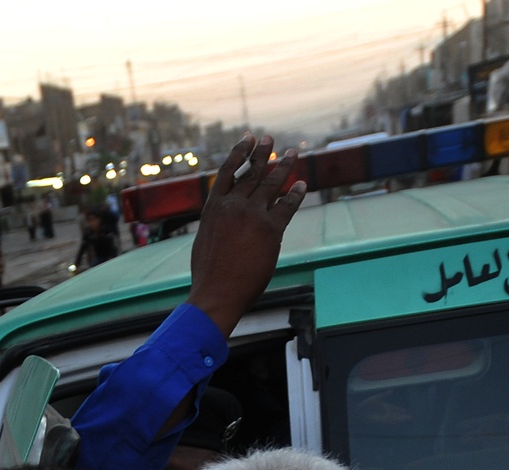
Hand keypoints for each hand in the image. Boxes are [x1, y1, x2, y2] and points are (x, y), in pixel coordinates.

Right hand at [188, 134, 306, 335]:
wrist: (216, 293)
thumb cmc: (208, 274)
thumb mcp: (206, 239)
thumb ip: (219, 222)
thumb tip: (226, 220)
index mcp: (214, 206)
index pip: (228, 171)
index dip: (240, 152)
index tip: (248, 138)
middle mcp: (233, 205)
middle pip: (252, 173)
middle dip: (264, 154)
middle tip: (271, 139)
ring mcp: (252, 216)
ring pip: (271, 185)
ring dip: (284, 167)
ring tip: (292, 154)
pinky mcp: (270, 231)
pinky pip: (286, 207)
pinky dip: (296, 194)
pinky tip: (302, 184)